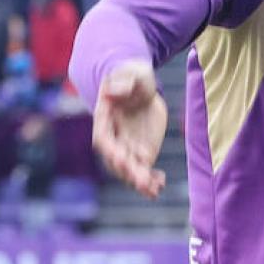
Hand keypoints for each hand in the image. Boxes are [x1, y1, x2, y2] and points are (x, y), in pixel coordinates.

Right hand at [92, 59, 167, 197]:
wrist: (142, 86)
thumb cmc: (134, 76)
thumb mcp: (132, 74)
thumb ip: (123, 82)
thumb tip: (112, 90)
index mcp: (105, 119)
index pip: (103, 139)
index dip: (111, 150)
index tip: (120, 158)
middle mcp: (114, 138)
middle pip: (117, 160)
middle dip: (128, 171)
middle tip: (142, 181)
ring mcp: (127, 147)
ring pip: (130, 170)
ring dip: (140, 181)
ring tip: (153, 189)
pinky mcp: (142, 153)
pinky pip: (144, 170)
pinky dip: (151, 180)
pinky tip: (160, 185)